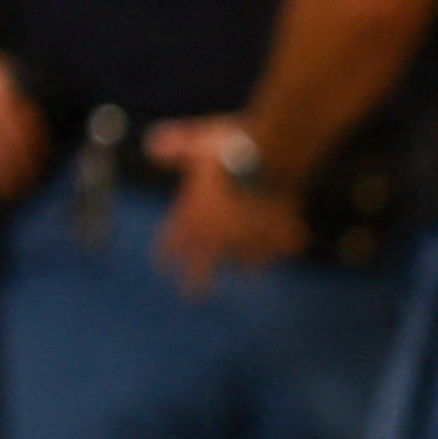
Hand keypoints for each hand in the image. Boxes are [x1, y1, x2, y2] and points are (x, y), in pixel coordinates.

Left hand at [155, 139, 305, 289]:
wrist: (274, 153)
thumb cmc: (230, 146)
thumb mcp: (196, 141)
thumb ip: (174, 145)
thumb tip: (151, 146)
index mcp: (192, 216)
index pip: (171, 244)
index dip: (165, 255)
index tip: (162, 265)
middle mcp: (218, 235)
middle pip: (203, 269)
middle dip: (197, 284)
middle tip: (193, 297)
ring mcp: (250, 238)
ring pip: (245, 264)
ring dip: (243, 264)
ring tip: (245, 268)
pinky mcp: (280, 234)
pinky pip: (280, 248)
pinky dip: (281, 247)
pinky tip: (286, 245)